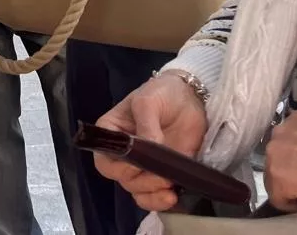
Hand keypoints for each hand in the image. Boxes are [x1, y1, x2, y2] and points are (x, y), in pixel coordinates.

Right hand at [94, 72, 208, 212]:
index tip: (138, 165)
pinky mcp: (163, 174)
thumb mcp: (149, 101)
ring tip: (170, 190)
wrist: (192, 98)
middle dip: (141, 182)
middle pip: (122, 179)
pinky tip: (172, 198)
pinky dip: (160, 202)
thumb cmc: (162, 93)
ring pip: (137, 191)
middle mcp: (122, 153)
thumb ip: (146, 124)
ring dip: (151, 194)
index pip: (104, 159)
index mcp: (111, 133)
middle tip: (163, 177)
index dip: (118, 167)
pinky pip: (154, 196)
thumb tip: (150, 147)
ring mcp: (143, 166)